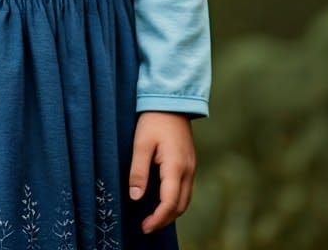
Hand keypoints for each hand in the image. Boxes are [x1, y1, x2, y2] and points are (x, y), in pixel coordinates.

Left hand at [128, 111, 196, 233]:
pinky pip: (185, 189)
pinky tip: (162, 200)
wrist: (172, 100)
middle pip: (180, 206)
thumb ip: (138, 171)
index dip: (157, 219)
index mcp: (176, 167)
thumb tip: (135, 197)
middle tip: (146, 226)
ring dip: (171, 212)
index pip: (169, 203)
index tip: (144, 227)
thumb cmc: (154, 119)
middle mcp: (188, 170)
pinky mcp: (189, 163)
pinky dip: (175, 200)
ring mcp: (191, 166)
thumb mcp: (141, 143)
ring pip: (185, 199)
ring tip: (153, 217)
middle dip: (164, 219)